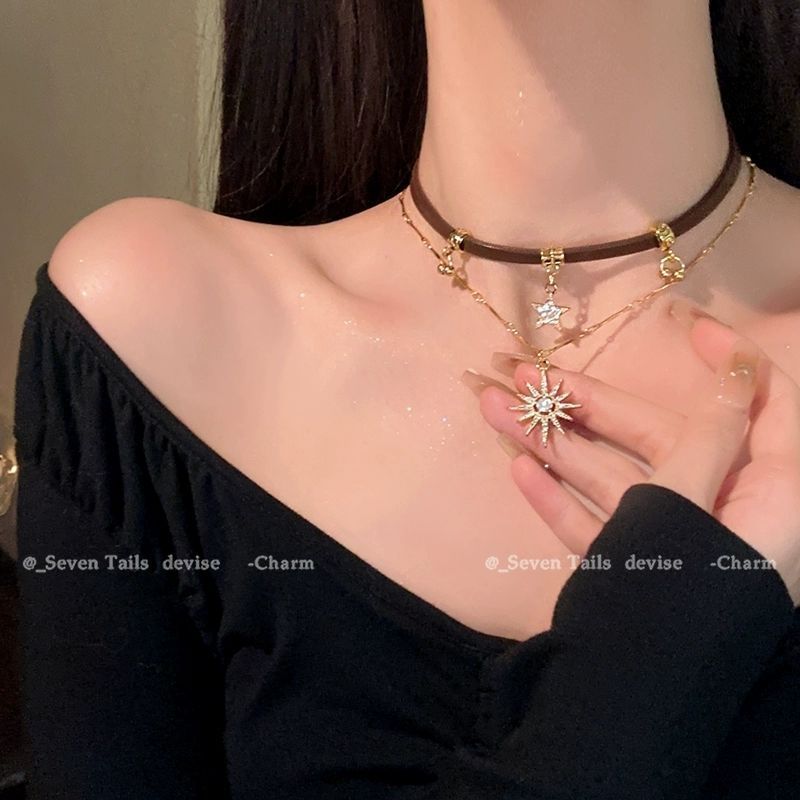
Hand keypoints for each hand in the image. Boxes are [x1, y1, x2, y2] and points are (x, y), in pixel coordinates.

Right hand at [475, 309, 799, 604]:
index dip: (727, 361)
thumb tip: (737, 364)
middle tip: (515, 369)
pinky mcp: (629, 566)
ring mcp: (667, 540)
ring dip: (547, 443)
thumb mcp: (699, 500)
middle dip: (578, 402)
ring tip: (489, 406)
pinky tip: (516, 468)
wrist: (641, 704)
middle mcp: (717, 508)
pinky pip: (592, 522)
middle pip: (649, 435)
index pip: (758, 407)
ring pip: (606, 476)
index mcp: (762, 490)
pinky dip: (555, 498)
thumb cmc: (687, 591)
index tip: (687, 327)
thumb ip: (711, 434)